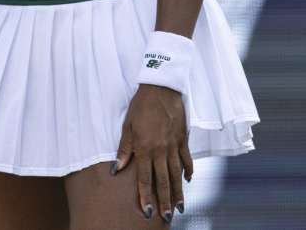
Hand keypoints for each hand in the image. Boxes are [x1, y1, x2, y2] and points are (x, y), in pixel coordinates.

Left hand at [111, 84, 193, 222]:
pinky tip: (189, 181)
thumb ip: (124, 149)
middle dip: (164, 201)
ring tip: (180, 207)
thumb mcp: (127, 126)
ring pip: (176, 173)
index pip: (145, 178)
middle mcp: (161, 150)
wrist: (161, 87)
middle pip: (163, 180)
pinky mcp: (183, 138)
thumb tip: (116, 169)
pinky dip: (188, 171)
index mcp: (145, 148)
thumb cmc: (141, 105)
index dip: (146, 196)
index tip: (147, 212)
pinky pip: (187, 158)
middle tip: (167, 217)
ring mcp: (174, 145)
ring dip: (178, 191)